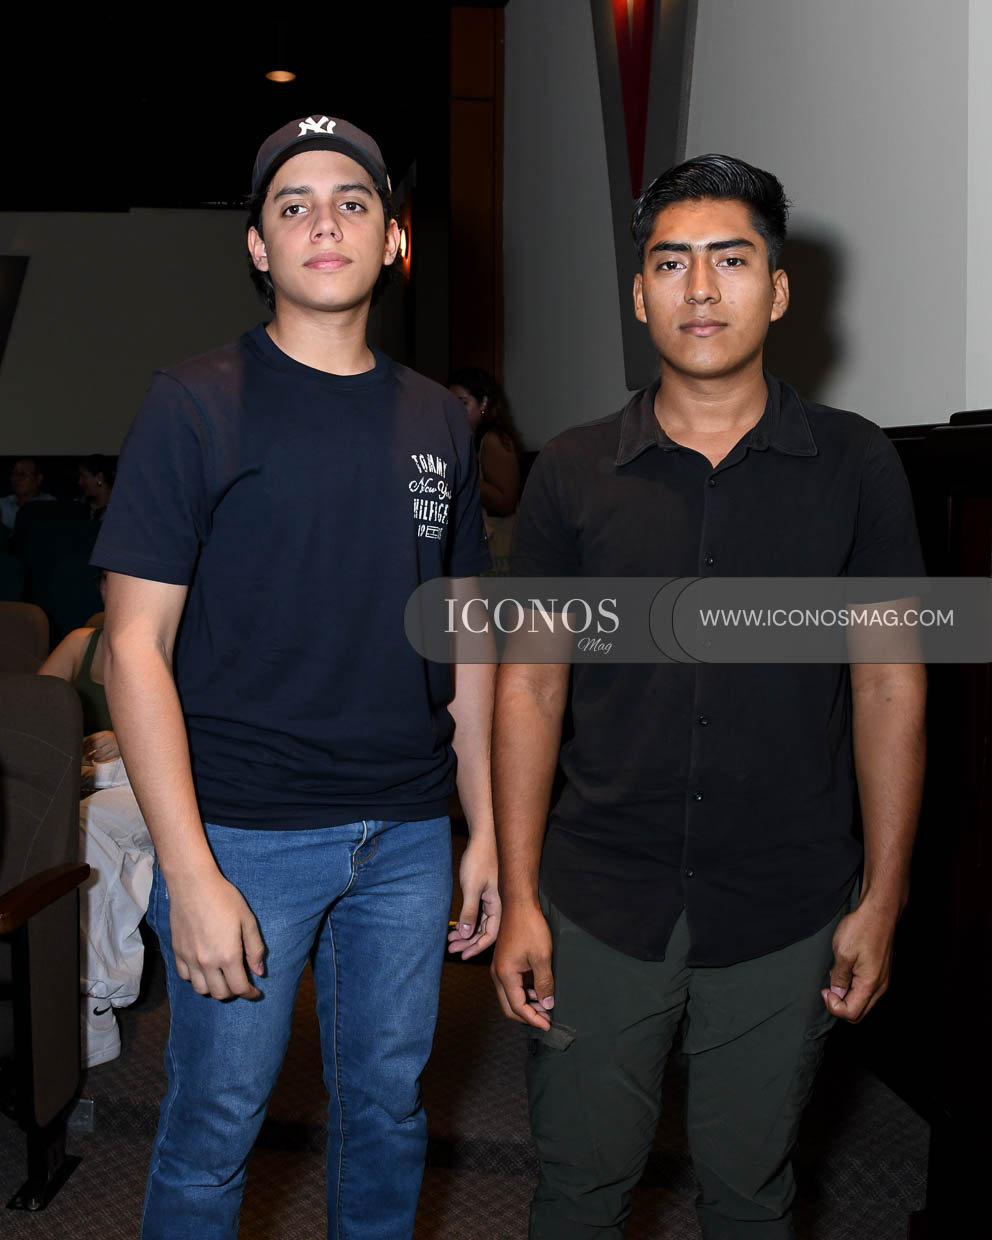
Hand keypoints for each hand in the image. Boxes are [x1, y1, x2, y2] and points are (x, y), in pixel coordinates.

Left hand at [84, 729, 120, 762]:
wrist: (128, 739)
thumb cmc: (114, 737)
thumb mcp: (105, 734)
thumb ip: (96, 737)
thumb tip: (84, 743)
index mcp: (106, 733)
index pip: (93, 738)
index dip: (86, 743)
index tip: (82, 747)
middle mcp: (110, 738)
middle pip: (95, 745)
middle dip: (88, 751)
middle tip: (83, 754)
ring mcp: (114, 746)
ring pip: (100, 752)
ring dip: (93, 756)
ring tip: (88, 758)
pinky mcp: (117, 752)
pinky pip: (106, 757)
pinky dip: (100, 760)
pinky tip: (96, 760)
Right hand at [166, 869, 265, 1000]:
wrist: (193, 885)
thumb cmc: (224, 899)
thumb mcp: (247, 920)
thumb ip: (255, 948)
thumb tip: (259, 972)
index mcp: (228, 955)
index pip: (239, 988)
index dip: (250, 993)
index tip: (255, 992)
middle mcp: (207, 962)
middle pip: (220, 993)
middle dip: (233, 992)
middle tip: (240, 982)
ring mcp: (189, 959)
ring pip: (201, 989)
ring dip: (214, 988)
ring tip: (222, 977)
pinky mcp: (177, 952)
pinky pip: (185, 976)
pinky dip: (196, 978)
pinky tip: (204, 968)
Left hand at [447, 834, 500, 959]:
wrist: (484, 837)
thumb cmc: (479, 859)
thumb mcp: (471, 887)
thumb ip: (469, 912)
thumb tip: (465, 934)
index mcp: (500, 906)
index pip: (490, 935)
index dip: (476, 947)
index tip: (462, 955)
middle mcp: (499, 905)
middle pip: (486, 932)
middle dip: (469, 942)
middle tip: (452, 949)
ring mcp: (494, 900)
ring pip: (481, 923)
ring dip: (467, 933)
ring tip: (450, 939)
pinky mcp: (488, 894)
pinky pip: (480, 914)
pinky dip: (469, 922)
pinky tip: (457, 926)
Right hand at [490, 902, 554, 1029]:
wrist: (519, 904)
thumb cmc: (530, 927)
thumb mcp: (542, 957)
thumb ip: (544, 983)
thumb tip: (548, 1004)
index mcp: (505, 975)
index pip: (518, 1007)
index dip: (533, 1019)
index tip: (549, 1024)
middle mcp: (497, 974)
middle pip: (509, 1006)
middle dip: (528, 1015)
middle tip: (547, 1018)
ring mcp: (498, 967)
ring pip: (509, 996)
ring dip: (526, 1004)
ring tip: (546, 1004)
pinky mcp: (503, 962)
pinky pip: (510, 985)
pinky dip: (523, 993)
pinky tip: (537, 990)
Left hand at [821, 899, 896, 1022]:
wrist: (880, 911)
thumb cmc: (862, 928)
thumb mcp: (843, 952)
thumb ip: (839, 978)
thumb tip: (836, 995)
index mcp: (870, 984)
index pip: (852, 1014)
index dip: (834, 1006)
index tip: (825, 990)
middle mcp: (880, 986)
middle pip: (858, 1013)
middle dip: (840, 1006)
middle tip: (828, 988)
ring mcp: (882, 980)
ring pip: (863, 1003)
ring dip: (846, 997)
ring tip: (835, 977)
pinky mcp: (881, 972)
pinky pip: (866, 990)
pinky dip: (853, 988)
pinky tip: (844, 972)